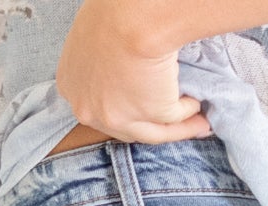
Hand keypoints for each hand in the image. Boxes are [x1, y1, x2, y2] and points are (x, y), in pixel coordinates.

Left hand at [55, 0, 211, 145]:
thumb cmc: (113, 10)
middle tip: (169, 123)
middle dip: (150, 125)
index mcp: (70, 86)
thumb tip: (119, 67)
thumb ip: (98, 59)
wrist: (134, 15)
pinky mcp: (151, 115)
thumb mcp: (91, 35)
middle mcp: (89, 109)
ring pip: (153, 132)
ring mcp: (119, 117)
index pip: (96, 107)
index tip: (138, 108)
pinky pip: (173, 118)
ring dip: (177, 129)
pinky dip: (187, 113)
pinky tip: (195, 106)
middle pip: (124, 127)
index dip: (121, 109)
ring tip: (197, 124)